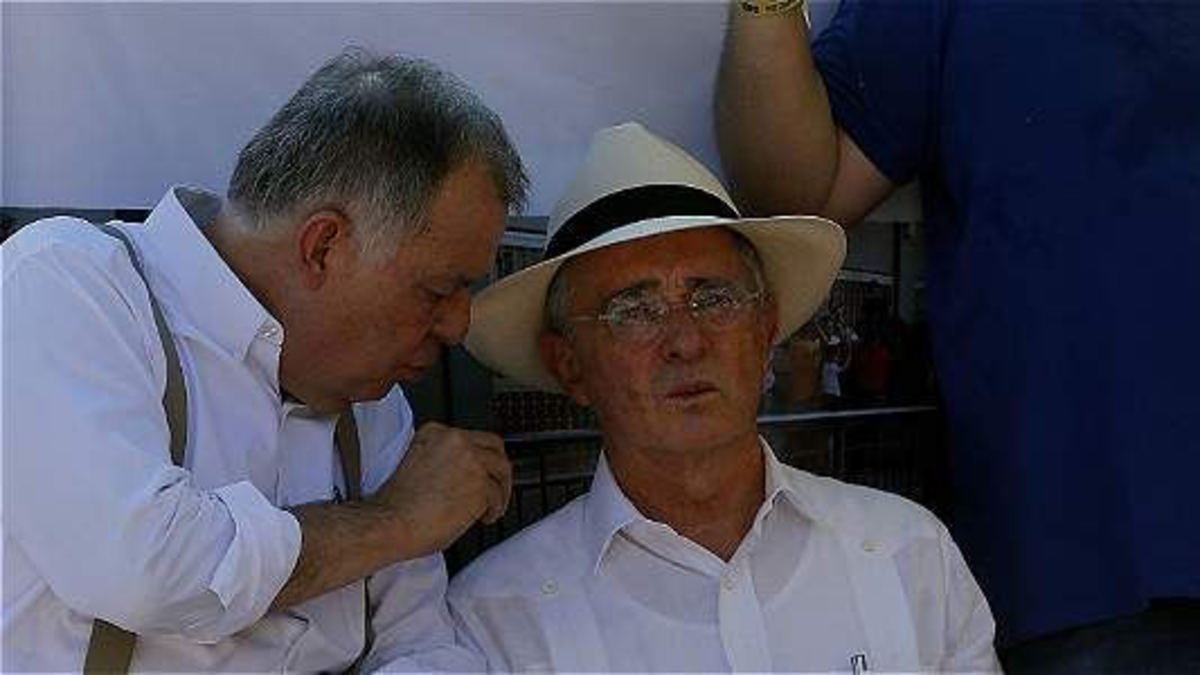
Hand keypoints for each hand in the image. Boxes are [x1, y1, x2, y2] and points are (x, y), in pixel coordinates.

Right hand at [370, 422, 511, 558]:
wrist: (390, 522)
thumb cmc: (396, 506)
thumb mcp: (416, 466)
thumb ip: (442, 462)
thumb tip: (461, 477)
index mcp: (434, 433)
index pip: (469, 438)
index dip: (478, 457)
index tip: (479, 470)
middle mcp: (455, 440)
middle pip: (493, 446)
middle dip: (497, 467)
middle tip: (497, 485)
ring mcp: (470, 460)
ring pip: (501, 469)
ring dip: (501, 489)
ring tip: (493, 506)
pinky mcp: (480, 483)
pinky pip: (497, 496)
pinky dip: (495, 509)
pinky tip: (485, 517)